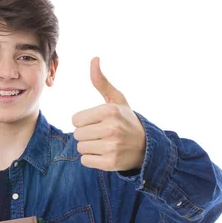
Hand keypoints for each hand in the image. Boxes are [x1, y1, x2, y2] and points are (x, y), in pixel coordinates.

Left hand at [72, 57, 145, 171]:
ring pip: (80, 148)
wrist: (146, 147)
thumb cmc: (126, 120)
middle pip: (77, 134)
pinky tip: (104, 154)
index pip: (75, 120)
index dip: (84, 122)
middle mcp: (111, 128)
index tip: (97, 123)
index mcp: (109, 111)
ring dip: (89, 147)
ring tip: (103, 144)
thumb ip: (101, 82)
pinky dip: (91, 159)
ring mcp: (111, 146)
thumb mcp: (117, 100)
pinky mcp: (110, 162)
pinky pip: (85, 161)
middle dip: (86, 134)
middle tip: (101, 134)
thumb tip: (94, 59)